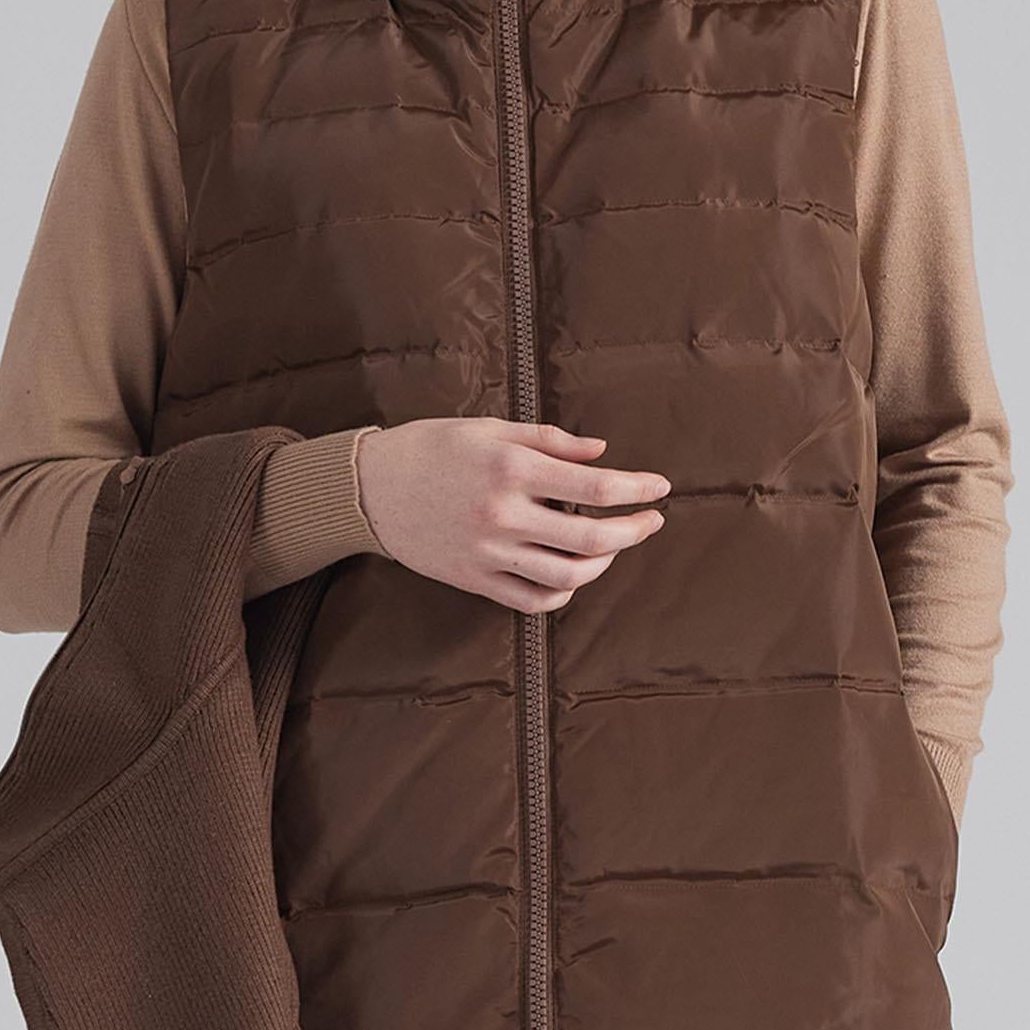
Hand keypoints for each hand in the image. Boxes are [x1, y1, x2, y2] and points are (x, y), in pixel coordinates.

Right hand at [356, 420, 668, 612]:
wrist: (370, 489)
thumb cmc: (431, 448)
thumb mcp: (489, 428)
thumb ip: (549, 441)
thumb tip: (602, 453)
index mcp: (510, 468)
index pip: (594, 484)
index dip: (636, 489)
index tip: (659, 487)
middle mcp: (503, 515)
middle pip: (591, 537)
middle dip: (633, 530)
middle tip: (651, 520)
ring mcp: (489, 553)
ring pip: (568, 575)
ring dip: (603, 562)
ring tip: (613, 544)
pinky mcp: (475, 580)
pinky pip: (533, 600)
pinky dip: (564, 592)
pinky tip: (574, 573)